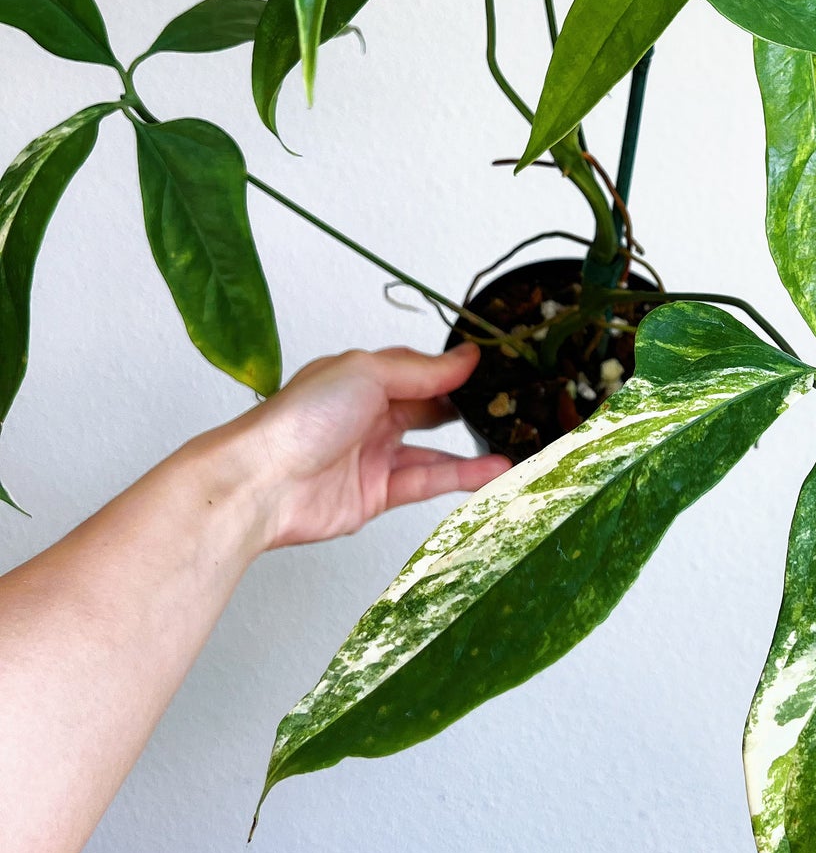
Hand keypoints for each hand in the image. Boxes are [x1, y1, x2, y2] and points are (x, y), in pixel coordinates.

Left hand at [227, 342, 509, 549]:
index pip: (419, 370)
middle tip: (511, 407)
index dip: (454, 370)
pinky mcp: (377, 495)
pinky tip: (494, 470)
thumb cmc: (300, 418)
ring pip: (433, 451)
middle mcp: (368, 416)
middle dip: (467, 409)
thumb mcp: (367, 373)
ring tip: (515, 444)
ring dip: (472, 448)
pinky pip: (427, 483)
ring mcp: (373, 457)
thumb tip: (468, 357)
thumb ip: (423, 370)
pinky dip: (462, 477)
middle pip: (428, 410)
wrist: (263, 482)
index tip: (496, 368)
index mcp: (361, 378)